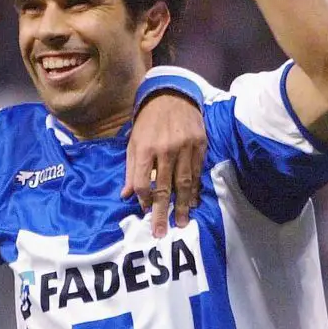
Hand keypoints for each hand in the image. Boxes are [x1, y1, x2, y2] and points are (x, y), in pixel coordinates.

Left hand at [122, 91, 206, 237]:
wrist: (171, 96)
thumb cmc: (147, 121)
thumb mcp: (133, 142)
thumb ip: (131, 169)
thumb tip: (127, 195)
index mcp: (145, 148)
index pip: (143, 182)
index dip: (143, 200)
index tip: (145, 211)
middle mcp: (165, 149)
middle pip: (164, 187)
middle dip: (162, 212)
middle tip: (161, 232)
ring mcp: (185, 147)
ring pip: (184, 183)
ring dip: (182, 206)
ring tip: (182, 223)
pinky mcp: (200, 145)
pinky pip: (197, 172)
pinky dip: (195, 189)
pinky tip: (193, 202)